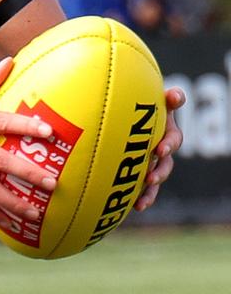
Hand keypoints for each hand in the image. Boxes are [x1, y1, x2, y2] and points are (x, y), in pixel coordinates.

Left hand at [134, 86, 184, 210]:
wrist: (128, 115)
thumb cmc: (143, 105)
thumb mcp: (154, 100)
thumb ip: (167, 98)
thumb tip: (175, 95)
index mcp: (167, 132)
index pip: (173, 139)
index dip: (169, 144)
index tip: (160, 150)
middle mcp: (162, 150)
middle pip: (166, 164)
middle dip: (160, 172)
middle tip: (150, 177)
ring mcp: (152, 163)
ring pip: (155, 180)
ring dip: (151, 191)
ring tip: (142, 201)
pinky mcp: (140, 173)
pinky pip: (144, 188)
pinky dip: (141, 197)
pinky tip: (135, 207)